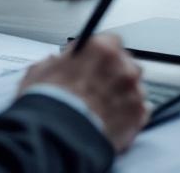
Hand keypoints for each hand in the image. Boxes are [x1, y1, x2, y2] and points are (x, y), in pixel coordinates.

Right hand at [18, 34, 147, 152]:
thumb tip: (54, 64)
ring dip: (122, 95)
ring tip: (103, 109)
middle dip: (114, 74)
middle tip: (96, 87)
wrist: (57, 138)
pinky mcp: (137, 117)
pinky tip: (114, 121)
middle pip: (126, 64)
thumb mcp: (39, 72)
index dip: (100, 54)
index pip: (111, 41)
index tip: (94, 62)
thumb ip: (54, 63)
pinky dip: (130, 114)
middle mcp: (121, 67)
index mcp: (100, 49)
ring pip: (134, 88)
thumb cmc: (47, 105)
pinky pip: (140, 111)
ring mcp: (132, 92)